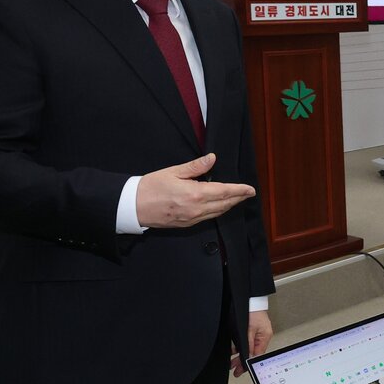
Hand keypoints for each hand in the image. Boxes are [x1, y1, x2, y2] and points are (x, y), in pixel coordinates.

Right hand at [136, 153, 254, 227]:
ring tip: (238, 198)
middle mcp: (196, 209)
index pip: (224, 192)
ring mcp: (192, 219)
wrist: (133, 206)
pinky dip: (217, 212)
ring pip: (217, 213)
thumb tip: (212, 159)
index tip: (251, 189)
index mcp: (194, 194)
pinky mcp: (186, 224)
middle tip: (249, 193)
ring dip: (229, 206)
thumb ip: (196, 167)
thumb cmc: (150, 186)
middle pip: (224, 204)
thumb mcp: (173, 171)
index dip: (239, 190)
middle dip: (238, 198)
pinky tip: (220, 206)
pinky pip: (207, 218)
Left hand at [230, 310, 273, 375]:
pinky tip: (233, 351)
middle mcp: (261, 336)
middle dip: (242, 361)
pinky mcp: (251, 330)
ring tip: (232, 362)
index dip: (248, 363)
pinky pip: (246, 342)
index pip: (257, 355)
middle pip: (252, 353)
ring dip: (239, 355)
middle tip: (235, 369)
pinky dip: (239, 347)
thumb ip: (248, 344)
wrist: (249, 300)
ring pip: (248, 348)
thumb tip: (247, 356)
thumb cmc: (251, 310)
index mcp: (264, 337)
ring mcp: (256, 333)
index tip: (241, 370)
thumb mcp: (248, 330)